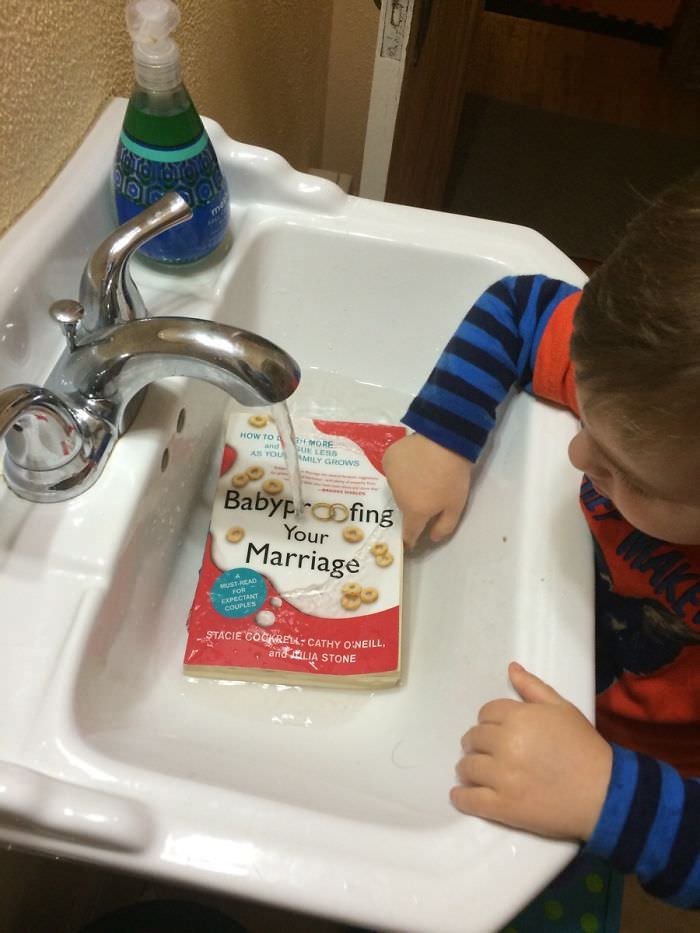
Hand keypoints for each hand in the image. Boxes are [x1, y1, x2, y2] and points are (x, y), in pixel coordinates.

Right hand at [382, 433, 471, 547]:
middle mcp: (397, 497)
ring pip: (398, 488)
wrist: (446, 439)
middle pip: (404, 507)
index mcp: (414, 511)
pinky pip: (393, 471)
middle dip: (414, 505)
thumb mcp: (457, 506)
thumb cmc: (453, 476)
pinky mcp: (388, 459)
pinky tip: (414, 461)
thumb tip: (432, 538)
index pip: (409, 533)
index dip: (411, 538)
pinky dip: (402, 469)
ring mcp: (390, 477)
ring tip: (423, 474)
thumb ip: (444, 527)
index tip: (414, 540)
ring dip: (407, 486)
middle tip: (429, 493)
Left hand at [450, 662, 611, 840]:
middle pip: (473, 738)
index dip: (490, 721)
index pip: (486, 713)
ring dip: (468, 769)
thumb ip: (533, 687)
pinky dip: (461, 797)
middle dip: (478, 744)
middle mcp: (505, 744)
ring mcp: (501, 777)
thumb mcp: (563, 709)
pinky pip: (469, 800)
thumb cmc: (584, 747)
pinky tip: (461, 795)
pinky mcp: (503, 807)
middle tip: (487, 752)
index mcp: (518, 717)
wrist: (604, 794)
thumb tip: (511, 668)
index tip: (496, 731)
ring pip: (466, 767)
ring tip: (476, 773)